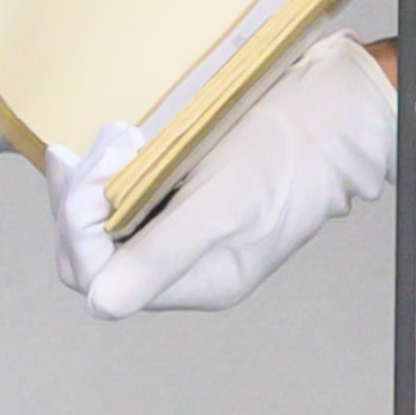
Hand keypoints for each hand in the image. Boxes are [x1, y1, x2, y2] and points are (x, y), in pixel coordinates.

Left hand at [44, 34, 396, 317]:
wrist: (336, 109)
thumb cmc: (288, 154)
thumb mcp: (223, 204)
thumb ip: (161, 256)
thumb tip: (101, 305)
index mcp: (199, 280)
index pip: (102, 280)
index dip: (82, 230)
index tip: (99, 172)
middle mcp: (186, 263)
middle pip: (93, 255)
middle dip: (79, 203)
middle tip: (107, 147)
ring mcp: (184, 227)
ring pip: (102, 224)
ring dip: (92, 180)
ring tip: (119, 136)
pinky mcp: (184, 192)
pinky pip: (123, 195)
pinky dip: (111, 168)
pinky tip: (124, 137)